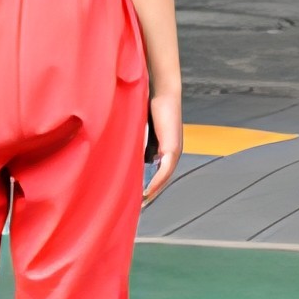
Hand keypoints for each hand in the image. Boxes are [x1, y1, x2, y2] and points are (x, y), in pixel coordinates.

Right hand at [141, 86, 183, 203]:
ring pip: (164, 178)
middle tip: (138, 207)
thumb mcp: (139, 128)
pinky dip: (157, 181)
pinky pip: (165, 170)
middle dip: (150, 193)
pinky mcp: (172, 148)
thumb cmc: (149, 105)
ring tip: (142, 203)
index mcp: (164, 148)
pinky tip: (148, 191)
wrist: (163, 91)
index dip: (148, 185)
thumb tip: (124, 155)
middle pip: (162, 179)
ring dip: (154, 191)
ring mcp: (174, 151)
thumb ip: (136, 142)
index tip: (137, 197)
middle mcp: (172, 153)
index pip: (157, 172)